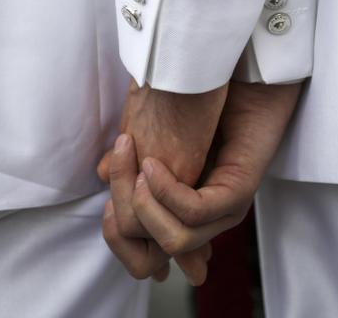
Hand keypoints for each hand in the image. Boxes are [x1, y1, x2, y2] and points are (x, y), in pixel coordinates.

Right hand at [97, 79, 227, 283]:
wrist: (235, 76)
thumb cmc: (197, 101)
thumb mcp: (153, 137)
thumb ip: (131, 162)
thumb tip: (99, 174)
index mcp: (180, 214)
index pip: (144, 260)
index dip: (117, 243)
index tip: (106, 204)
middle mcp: (204, 223)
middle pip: (150, 258)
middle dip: (124, 219)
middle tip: (118, 173)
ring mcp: (224, 211)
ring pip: (175, 240)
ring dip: (144, 204)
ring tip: (139, 166)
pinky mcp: (238, 193)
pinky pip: (195, 212)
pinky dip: (167, 192)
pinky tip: (153, 164)